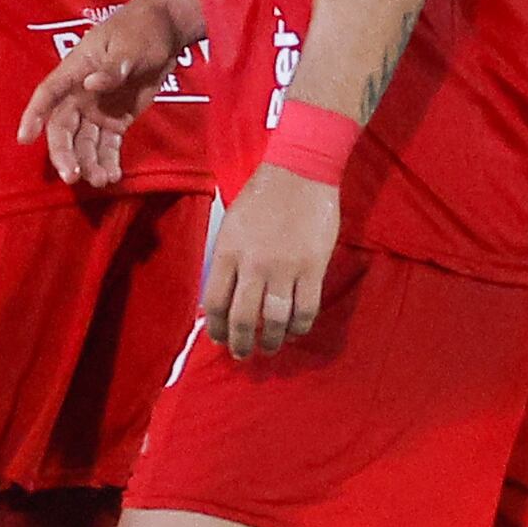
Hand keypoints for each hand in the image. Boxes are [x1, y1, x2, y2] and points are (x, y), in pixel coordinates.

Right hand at [20, 0, 197, 188]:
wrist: (164, 34)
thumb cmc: (140, 31)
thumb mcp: (128, 47)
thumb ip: (112, 68)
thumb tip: (91, 84)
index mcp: (75, 70)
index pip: (48, 94)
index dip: (34, 115)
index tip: (24, 138)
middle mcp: (80, 94)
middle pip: (63, 127)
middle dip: (65, 153)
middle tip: (73, 176)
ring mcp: (97, 109)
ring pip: (85, 142)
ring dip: (89, 163)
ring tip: (101, 181)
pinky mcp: (116, 120)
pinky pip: (107, 145)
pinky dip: (108, 161)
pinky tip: (112, 176)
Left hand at [198, 164, 341, 359]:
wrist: (299, 172)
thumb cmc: (261, 197)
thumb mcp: (230, 226)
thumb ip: (225, 261)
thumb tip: (220, 297)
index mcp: (227, 252)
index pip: (214, 303)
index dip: (215, 328)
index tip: (219, 339)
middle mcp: (253, 264)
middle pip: (242, 318)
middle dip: (240, 344)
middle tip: (242, 354)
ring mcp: (284, 268)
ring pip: (274, 320)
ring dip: (270, 341)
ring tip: (269, 347)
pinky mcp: (313, 268)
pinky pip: (306, 310)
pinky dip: (299, 327)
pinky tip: (294, 330)